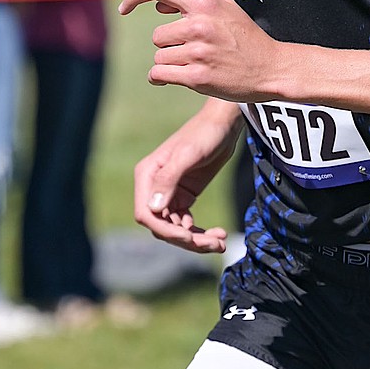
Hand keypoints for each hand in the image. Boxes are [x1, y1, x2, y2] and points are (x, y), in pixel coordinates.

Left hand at [118, 0, 282, 101]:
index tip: (124, 8)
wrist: (271, 68)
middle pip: (158, 35)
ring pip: (159, 57)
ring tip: (195, 63)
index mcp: (204, 3)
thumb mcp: (225, 7)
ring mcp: (197, 52)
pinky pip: (159, 74)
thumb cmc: (246, 37)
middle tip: (195, 49)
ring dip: (170, 62)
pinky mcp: (197, 77)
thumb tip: (158, 5)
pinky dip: (161, 78)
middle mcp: (199, 25)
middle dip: (170, 44)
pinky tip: (174, 77)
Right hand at [132, 107, 239, 253]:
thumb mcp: (188, 154)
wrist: (224, 125)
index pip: (146, 214)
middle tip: (215, 243)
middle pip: (162, 227)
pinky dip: (200, 233)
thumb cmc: (205, 133)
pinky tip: (217, 235)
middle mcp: (154, 188)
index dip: (165, 231)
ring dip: (196, 240)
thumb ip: (169, 179)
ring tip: (220, 242)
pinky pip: (186, 224)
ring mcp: (169, 194)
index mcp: (147, 176)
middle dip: (187, 240)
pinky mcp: (184, 197)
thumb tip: (153, 208)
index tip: (189, 237)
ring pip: (176, 229)